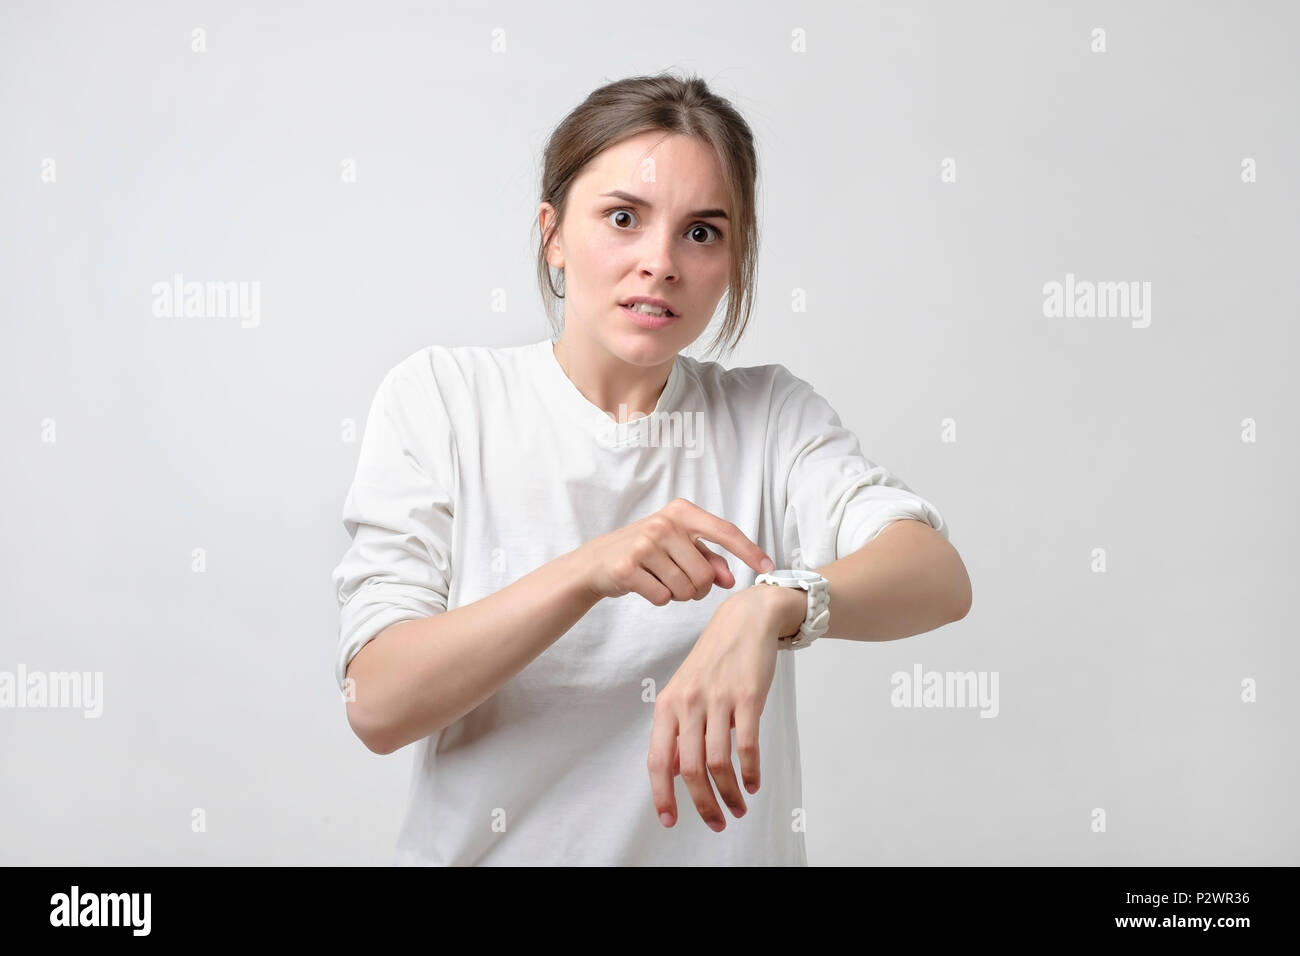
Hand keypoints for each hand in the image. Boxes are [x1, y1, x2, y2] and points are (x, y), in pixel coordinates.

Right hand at [577, 497, 774, 604]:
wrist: (598, 561)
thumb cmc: (647, 552)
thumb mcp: (679, 547)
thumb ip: (708, 559)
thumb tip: (731, 579)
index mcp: (681, 512)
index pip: (725, 531)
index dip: (749, 551)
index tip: (768, 566)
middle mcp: (664, 524)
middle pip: (705, 575)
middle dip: (698, 588)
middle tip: (680, 580)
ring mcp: (644, 545)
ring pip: (686, 589)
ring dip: (678, 594)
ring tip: (661, 580)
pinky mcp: (628, 567)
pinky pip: (663, 598)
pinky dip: (659, 599)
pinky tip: (646, 585)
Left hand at [647, 584, 799, 830]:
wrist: (744, 621)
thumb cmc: (714, 660)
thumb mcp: (686, 691)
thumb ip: (680, 730)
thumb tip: (675, 771)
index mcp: (668, 705)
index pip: (658, 760)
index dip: (662, 795)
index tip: (670, 821)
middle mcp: (689, 703)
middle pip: (690, 769)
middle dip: (703, 804)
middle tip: (716, 823)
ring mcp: (718, 700)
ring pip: (719, 763)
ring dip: (729, 794)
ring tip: (738, 808)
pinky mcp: (748, 697)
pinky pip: (747, 746)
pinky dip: (750, 772)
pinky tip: (753, 783)